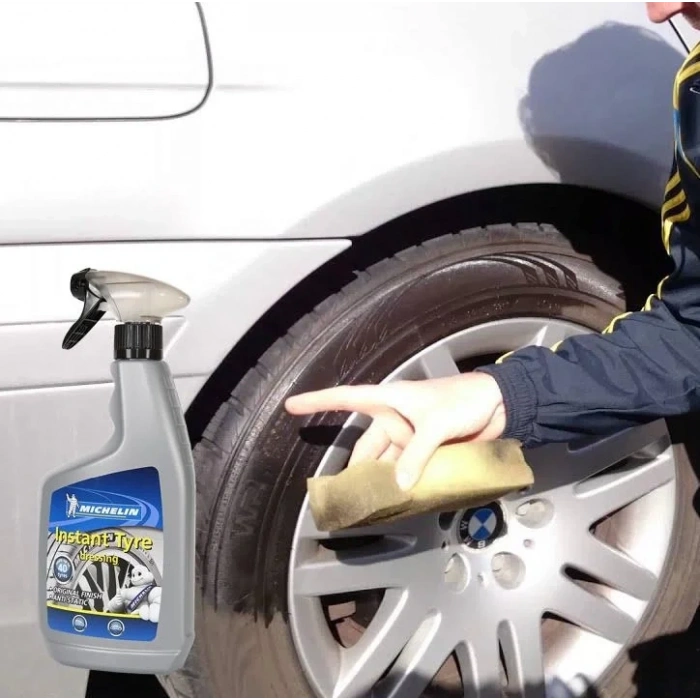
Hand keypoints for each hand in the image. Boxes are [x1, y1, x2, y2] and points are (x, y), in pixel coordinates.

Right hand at [285, 372, 505, 489]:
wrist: (500, 405)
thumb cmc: (463, 401)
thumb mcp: (436, 424)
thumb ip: (416, 455)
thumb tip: (399, 487)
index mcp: (390, 400)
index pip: (346, 399)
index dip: (318, 402)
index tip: (291, 406)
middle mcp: (394, 418)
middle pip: (366, 447)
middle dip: (357, 470)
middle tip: (346, 499)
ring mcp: (410, 437)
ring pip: (387, 463)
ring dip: (382, 482)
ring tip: (370, 508)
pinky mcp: (427, 451)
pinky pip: (407, 470)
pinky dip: (402, 485)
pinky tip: (397, 502)